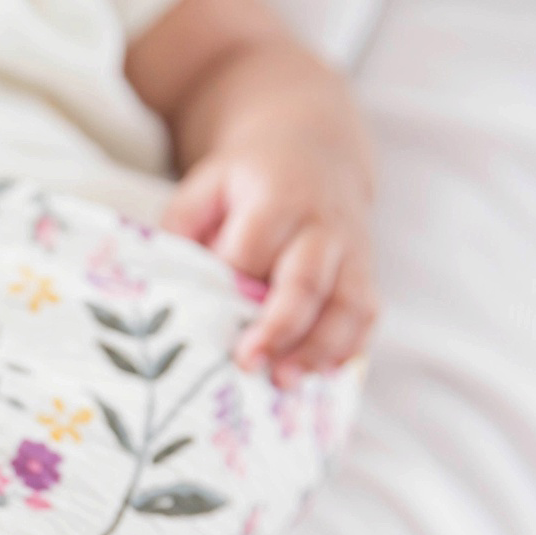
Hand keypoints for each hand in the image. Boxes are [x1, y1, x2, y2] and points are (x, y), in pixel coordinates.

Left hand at [162, 136, 377, 386]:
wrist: (314, 153)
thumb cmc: (245, 183)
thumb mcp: (205, 186)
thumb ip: (182, 227)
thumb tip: (168, 281)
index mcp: (276, 200)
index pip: (251, 251)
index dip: (229, 285)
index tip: (204, 318)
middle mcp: (321, 227)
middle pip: (306, 282)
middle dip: (279, 328)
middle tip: (248, 364)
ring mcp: (351, 252)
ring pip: (348, 305)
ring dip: (318, 350)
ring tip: (284, 382)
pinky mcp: (366, 274)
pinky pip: (367, 316)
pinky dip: (347, 349)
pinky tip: (319, 375)